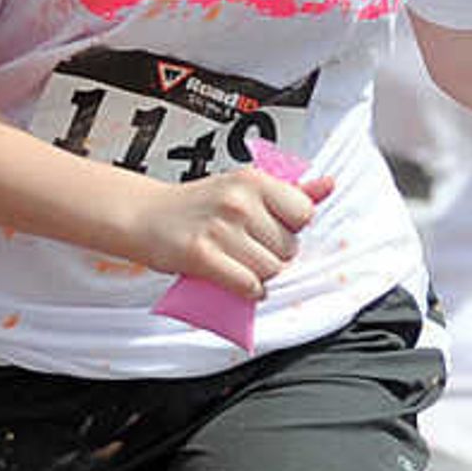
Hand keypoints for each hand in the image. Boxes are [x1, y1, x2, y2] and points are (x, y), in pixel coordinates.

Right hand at [125, 164, 333, 299]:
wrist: (144, 215)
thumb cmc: (196, 204)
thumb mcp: (243, 187)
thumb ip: (289, 191)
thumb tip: (328, 185)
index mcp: (253, 180)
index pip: (304, 214)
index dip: (290, 228)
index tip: (271, 229)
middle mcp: (239, 201)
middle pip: (288, 248)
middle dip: (272, 254)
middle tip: (247, 248)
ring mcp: (220, 228)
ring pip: (271, 270)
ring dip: (258, 274)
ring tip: (237, 261)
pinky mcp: (201, 255)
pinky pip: (248, 285)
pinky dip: (246, 290)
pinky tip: (234, 279)